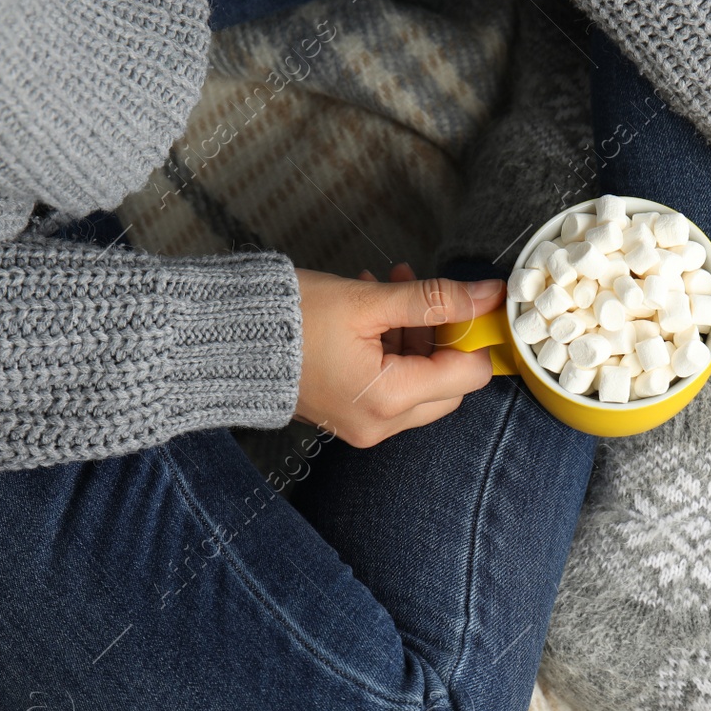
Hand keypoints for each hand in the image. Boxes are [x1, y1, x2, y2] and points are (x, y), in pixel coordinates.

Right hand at [292, 264, 503, 445]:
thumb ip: (433, 299)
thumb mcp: (367, 302)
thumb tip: (488, 295)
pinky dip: (392, 349)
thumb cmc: (288, 320)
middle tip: (423, 293)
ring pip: (418, 383)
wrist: (221, 340)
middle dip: (442, 336)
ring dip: (415, 335)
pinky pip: (389, 385)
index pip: (467, 376)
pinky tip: (375, 307)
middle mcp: (380, 424)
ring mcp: (363, 424)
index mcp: (389, 400)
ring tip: (393, 286)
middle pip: (447, 385)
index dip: (473, 335)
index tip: (465, 300)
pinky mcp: (347, 414)